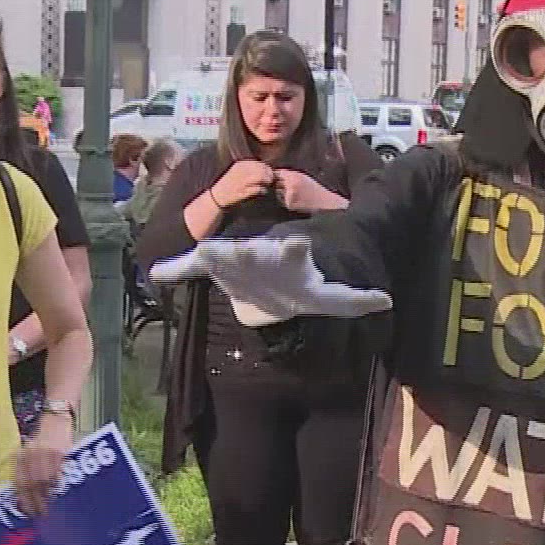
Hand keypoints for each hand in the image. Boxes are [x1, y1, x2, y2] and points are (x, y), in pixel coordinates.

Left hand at [14, 412, 74, 516]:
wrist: (55, 419)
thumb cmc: (43, 440)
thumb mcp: (29, 452)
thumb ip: (26, 471)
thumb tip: (25, 497)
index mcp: (20, 456)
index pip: (18, 482)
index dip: (23, 499)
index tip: (28, 512)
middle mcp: (29, 455)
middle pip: (30, 484)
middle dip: (35, 501)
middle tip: (40, 514)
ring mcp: (44, 454)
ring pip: (43, 480)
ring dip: (46, 496)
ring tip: (49, 507)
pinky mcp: (58, 453)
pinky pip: (57, 472)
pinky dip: (56, 484)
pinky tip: (57, 491)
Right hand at [150, 234, 391, 326]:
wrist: (272, 292)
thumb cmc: (304, 291)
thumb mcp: (334, 298)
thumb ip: (358, 299)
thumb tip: (387, 300)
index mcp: (289, 261)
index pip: (294, 253)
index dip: (296, 250)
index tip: (298, 244)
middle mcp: (261, 256)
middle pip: (255, 252)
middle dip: (251, 253)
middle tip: (244, 248)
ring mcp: (236, 262)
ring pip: (223, 256)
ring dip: (213, 256)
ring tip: (201, 251)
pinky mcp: (216, 267)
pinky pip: (192, 267)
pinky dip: (176, 269)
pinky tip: (157, 271)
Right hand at [210, 160, 277, 207]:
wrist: (218, 196)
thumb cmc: (228, 184)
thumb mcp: (236, 170)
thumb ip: (249, 168)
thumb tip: (264, 168)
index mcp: (241, 164)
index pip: (259, 163)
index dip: (267, 169)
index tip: (269, 174)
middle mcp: (242, 170)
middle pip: (262, 169)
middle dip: (269, 175)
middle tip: (270, 180)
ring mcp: (243, 180)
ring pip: (262, 177)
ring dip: (267, 181)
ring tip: (267, 185)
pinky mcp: (244, 191)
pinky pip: (259, 189)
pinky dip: (263, 190)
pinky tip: (262, 192)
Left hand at [276, 170, 348, 213]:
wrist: (323, 202)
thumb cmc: (314, 189)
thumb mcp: (303, 177)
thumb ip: (290, 175)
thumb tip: (273, 174)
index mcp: (294, 175)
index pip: (278, 172)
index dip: (279, 176)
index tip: (281, 178)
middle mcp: (290, 183)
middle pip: (277, 182)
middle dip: (281, 185)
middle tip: (293, 189)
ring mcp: (289, 194)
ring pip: (278, 192)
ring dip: (282, 194)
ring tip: (296, 195)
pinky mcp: (289, 204)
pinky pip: (282, 201)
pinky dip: (287, 202)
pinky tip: (297, 201)